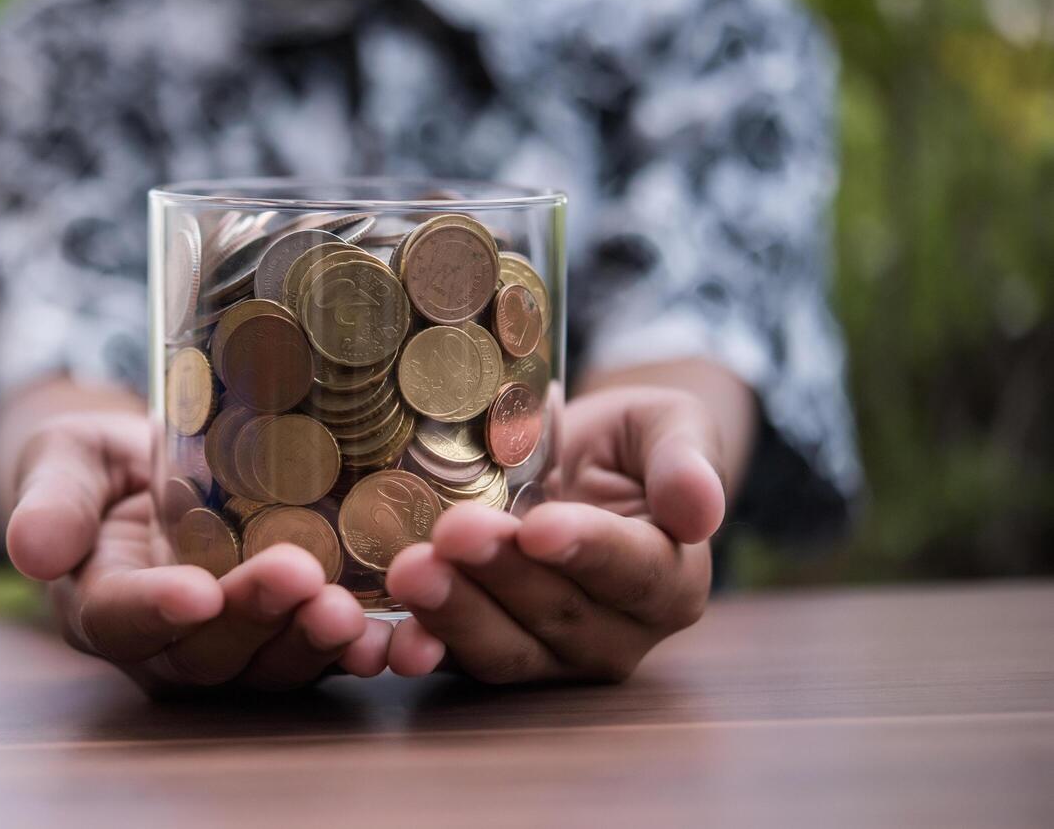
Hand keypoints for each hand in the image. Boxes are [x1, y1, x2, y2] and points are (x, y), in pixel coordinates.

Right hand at [4, 411, 390, 691]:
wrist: (162, 466)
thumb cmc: (104, 463)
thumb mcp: (66, 460)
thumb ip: (53, 500)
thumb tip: (31, 550)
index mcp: (104, 603)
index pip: (122, 619)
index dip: (158, 611)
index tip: (195, 590)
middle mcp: (168, 642)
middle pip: (207, 652)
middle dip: (255, 620)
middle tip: (300, 578)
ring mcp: (233, 645)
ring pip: (269, 666)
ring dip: (312, 646)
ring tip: (350, 613)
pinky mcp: (288, 633)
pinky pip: (324, 655)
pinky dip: (365, 653)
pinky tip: (405, 639)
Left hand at [384, 385, 724, 683]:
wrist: (574, 461)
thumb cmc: (629, 442)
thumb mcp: (669, 426)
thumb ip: (685, 462)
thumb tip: (702, 510)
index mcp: (670, 581)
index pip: (632, 572)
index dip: (585, 552)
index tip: (539, 527)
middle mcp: (616, 634)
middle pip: (559, 616)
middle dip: (501, 577)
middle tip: (453, 534)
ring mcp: (550, 654)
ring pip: (504, 650)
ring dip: (453, 615)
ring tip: (410, 571)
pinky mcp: (488, 650)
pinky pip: (454, 659)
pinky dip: (420, 648)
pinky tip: (384, 635)